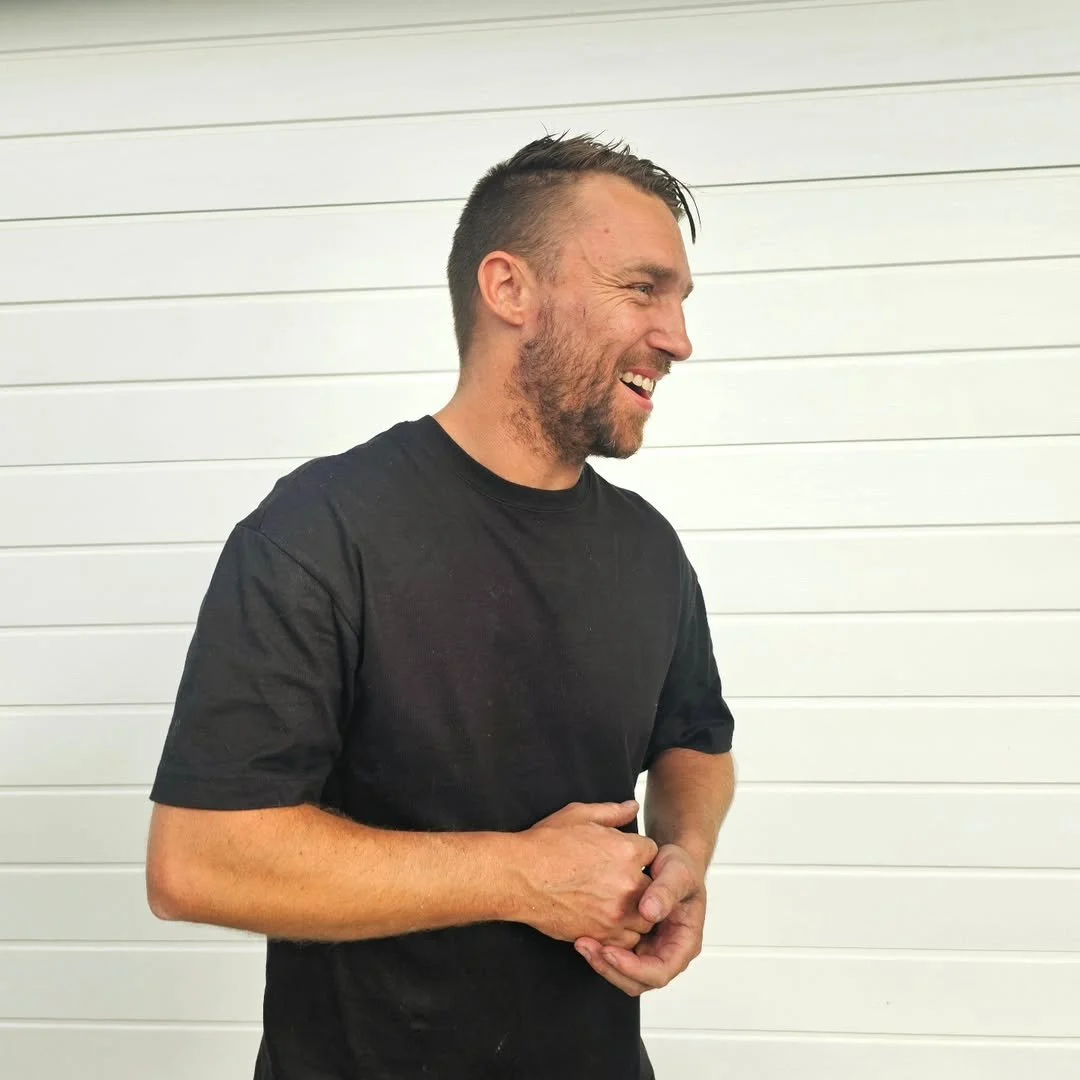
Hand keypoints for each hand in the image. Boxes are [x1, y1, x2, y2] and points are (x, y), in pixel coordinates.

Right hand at [513, 800, 658, 948]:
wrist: (518, 876)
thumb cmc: (545, 844)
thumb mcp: (579, 815)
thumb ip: (612, 811)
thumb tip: (633, 806)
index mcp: (626, 850)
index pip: (653, 853)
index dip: (639, 854)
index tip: (624, 858)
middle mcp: (628, 882)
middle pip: (655, 887)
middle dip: (642, 882)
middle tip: (619, 881)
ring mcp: (617, 912)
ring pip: (647, 917)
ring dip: (637, 910)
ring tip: (615, 901)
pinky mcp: (603, 934)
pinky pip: (629, 939)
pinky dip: (623, 931)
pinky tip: (607, 919)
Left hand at [573, 843, 704, 995]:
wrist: (669, 861)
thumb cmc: (680, 867)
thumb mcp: (678, 873)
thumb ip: (666, 891)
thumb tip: (649, 912)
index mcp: (684, 943)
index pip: (660, 971)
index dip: (634, 969)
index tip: (611, 952)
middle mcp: (666, 952)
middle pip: (638, 981)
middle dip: (611, 969)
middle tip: (588, 948)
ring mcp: (649, 950)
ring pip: (623, 974)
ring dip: (601, 963)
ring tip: (581, 942)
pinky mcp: (633, 943)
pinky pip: (615, 958)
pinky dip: (599, 951)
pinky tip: (584, 935)